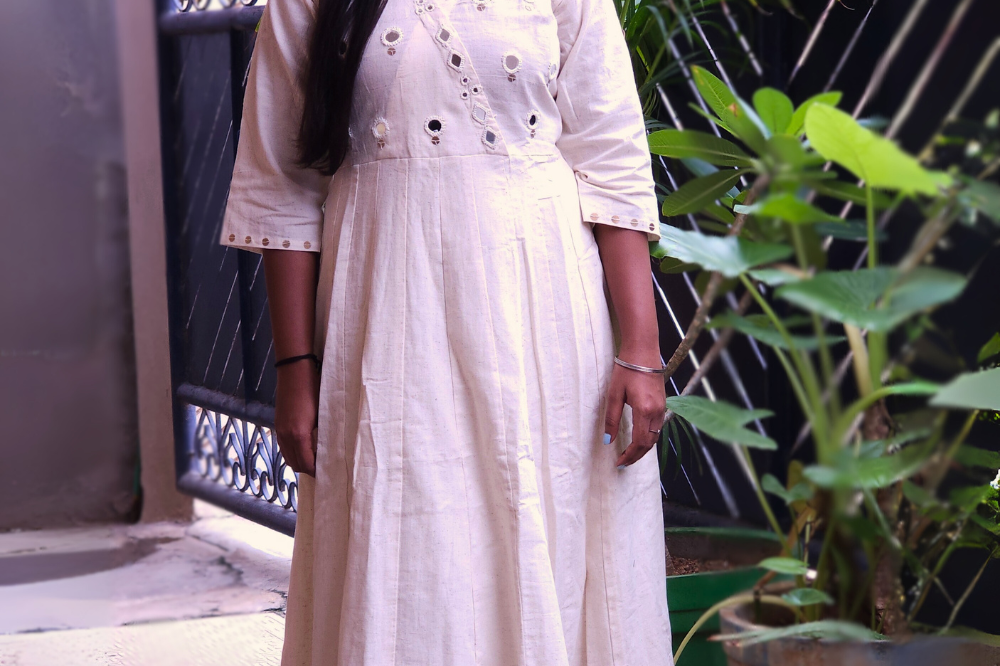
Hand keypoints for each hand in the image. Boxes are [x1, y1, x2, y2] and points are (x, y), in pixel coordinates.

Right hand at [273, 359, 319, 476]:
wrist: (294, 370)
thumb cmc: (314, 388)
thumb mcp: (322, 413)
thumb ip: (322, 433)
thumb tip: (327, 449)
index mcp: (299, 434)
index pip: (307, 463)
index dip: (316, 471)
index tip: (328, 473)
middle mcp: (286, 435)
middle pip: (295, 464)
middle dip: (308, 470)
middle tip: (323, 470)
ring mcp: (280, 430)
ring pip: (288, 457)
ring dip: (299, 462)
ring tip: (314, 462)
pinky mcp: (278, 425)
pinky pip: (283, 447)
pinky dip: (292, 453)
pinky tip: (303, 450)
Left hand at [604, 350, 666, 467]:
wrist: (642, 352)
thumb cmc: (626, 370)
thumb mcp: (614, 395)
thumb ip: (611, 419)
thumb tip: (608, 441)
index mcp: (644, 410)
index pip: (639, 442)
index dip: (630, 455)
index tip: (619, 462)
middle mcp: (657, 412)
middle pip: (649, 443)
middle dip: (637, 456)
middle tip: (623, 463)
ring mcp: (663, 408)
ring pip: (655, 437)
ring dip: (643, 449)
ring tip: (630, 454)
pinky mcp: (663, 404)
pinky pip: (658, 428)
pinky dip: (649, 438)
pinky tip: (639, 440)